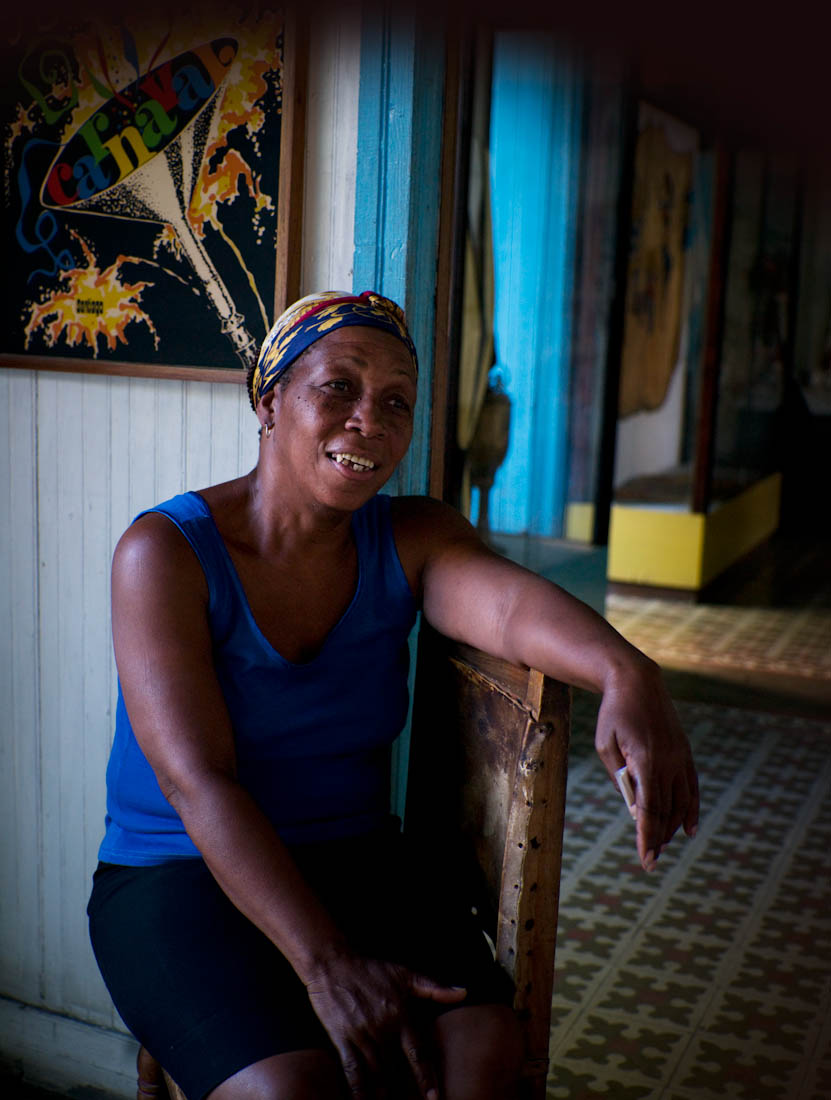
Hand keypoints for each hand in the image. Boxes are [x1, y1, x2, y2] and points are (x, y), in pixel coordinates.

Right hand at [304, 950, 466, 1098]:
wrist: (333, 963)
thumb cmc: (371, 969)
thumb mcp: (404, 974)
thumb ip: (434, 987)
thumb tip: (463, 992)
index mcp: (400, 1015)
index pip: (417, 1053)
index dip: (426, 1077)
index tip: (434, 1098)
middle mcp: (382, 1028)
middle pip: (395, 1068)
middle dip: (401, 1090)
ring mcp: (361, 1034)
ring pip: (374, 1072)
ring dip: (381, 1093)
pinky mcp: (341, 1038)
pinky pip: (351, 1069)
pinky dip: (356, 1089)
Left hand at [594, 655, 698, 870]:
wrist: (637, 682)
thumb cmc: (614, 714)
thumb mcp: (605, 746)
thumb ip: (620, 777)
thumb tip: (633, 807)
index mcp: (646, 760)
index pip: (649, 809)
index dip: (647, 837)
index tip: (646, 859)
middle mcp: (669, 761)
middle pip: (666, 810)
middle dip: (658, 838)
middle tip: (651, 860)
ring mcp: (681, 757)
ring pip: (681, 802)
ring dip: (672, 827)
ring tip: (661, 846)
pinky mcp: (686, 753)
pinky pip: (691, 787)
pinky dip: (691, 809)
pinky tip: (689, 829)